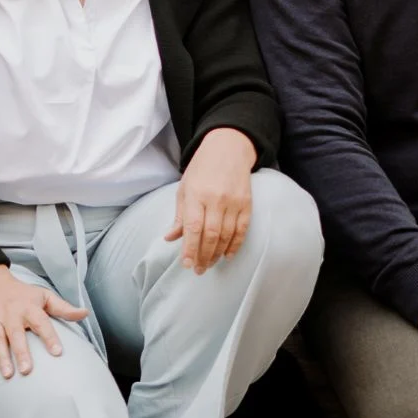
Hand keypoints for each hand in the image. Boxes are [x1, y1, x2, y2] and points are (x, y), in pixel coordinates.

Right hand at [0, 264, 89, 378]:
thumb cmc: (20, 294)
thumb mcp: (43, 296)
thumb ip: (63, 308)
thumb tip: (85, 313)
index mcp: (28, 307)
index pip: (41, 322)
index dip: (50, 337)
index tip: (58, 353)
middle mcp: (10, 314)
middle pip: (15, 333)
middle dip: (21, 352)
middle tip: (27, 370)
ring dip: (1, 358)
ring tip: (8, 375)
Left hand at [164, 127, 256, 273]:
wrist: (228, 148)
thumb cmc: (201, 169)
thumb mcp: (184, 188)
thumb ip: (180, 215)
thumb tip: (170, 238)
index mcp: (196, 194)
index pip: (192, 227)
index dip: (189, 248)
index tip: (186, 264)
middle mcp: (215, 199)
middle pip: (210, 235)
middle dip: (203, 256)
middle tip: (198, 270)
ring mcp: (233, 201)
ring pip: (227, 235)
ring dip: (217, 254)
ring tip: (209, 264)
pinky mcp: (247, 203)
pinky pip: (242, 229)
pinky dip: (235, 245)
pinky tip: (227, 255)